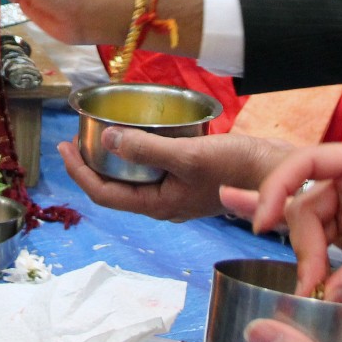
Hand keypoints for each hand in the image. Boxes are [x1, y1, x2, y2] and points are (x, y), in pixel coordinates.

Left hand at [60, 130, 293, 221]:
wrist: (279, 174)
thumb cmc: (238, 168)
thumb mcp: (188, 156)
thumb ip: (147, 149)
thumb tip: (106, 139)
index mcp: (159, 206)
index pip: (104, 194)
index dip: (79, 172)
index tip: (63, 147)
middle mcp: (164, 205)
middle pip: (114, 189)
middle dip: (90, 165)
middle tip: (73, 139)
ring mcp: (177, 195)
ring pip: (133, 181)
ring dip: (112, 160)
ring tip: (98, 135)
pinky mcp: (189, 182)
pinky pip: (152, 172)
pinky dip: (136, 155)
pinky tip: (138, 137)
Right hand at [234, 137, 341, 300]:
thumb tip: (328, 297)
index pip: (306, 164)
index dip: (277, 189)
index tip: (263, 224)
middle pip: (307, 207)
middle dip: (306, 246)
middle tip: (310, 286)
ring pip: (316, 232)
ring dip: (312, 260)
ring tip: (315, 291)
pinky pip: (332, 248)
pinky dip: (324, 268)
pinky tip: (313, 283)